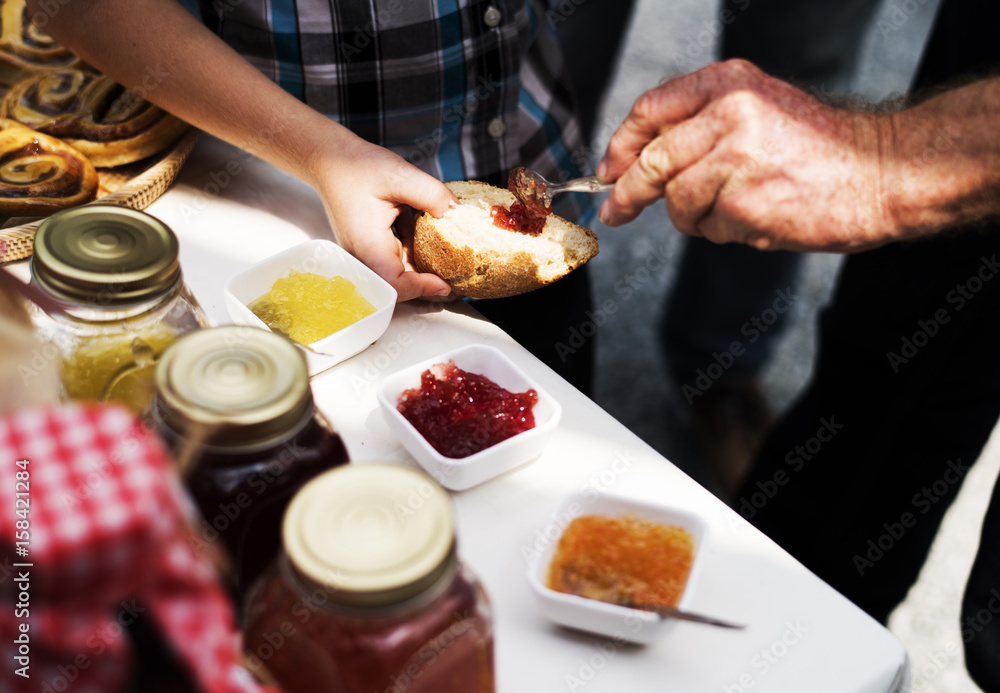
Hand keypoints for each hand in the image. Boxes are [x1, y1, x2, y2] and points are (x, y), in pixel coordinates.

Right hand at [311, 136, 458, 301]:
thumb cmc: (356, 167)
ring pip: (400, 271)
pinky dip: (416, 252)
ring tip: (453, 265)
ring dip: (425, 268)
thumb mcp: (400, 175)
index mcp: (368, 245)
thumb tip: (458, 214)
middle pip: (399, 284)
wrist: (329, 158)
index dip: (422, 289)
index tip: (447, 286)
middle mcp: (364, 254)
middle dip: (430, 285)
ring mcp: (367, 251)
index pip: (395, 284)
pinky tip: (434, 241)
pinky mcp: (372, 243)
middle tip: (459, 282)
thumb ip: (432, 195)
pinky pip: (397, 256)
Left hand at [596, 60, 897, 251]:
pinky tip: (758, 216)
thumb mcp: (758, 111)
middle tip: (615, 212)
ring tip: (738, 206)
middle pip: (650, 161)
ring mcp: (735, 157)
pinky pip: (707, 227)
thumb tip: (634, 165)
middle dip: (627, 194)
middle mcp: (729, 112)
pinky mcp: (744, 201)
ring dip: (695, 216)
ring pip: (677, 201)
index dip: (621, 145)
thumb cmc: (819, 150)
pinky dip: (723, 231)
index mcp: (728, 83)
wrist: (882, 174)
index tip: (608, 170)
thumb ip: (700, 127)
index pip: (650, 110)